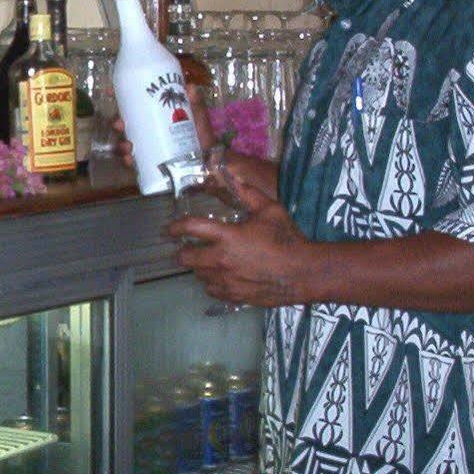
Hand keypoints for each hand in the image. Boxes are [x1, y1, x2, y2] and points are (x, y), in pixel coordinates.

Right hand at [113, 85, 214, 173]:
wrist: (210, 161)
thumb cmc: (203, 136)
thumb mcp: (199, 116)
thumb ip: (196, 102)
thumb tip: (190, 86)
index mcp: (156, 114)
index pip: (135, 104)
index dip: (121, 98)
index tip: (110, 92)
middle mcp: (149, 129)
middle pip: (126, 123)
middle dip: (118, 123)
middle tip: (118, 123)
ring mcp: (149, 146)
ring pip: (127, 142)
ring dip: (122, 143)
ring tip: (127, 145)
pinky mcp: (151, 162)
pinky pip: (135, 161)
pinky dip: (130, 161)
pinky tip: (130, 160)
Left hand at [169, 174, 313, 306]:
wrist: (304, 273)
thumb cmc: (287, 239)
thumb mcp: (270, 210)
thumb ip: (248, 193)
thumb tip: (232, 177)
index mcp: (228, 237)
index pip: (191, 228)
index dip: (176, 227)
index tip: (170, 228)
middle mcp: (221, 260)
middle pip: (187, 258)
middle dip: (183, 251)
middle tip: (185, 248)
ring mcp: (226, 281)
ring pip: (199, 275)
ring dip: (198, 267)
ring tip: (205, 261)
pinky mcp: (234, 296)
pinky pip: (212, 290)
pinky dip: (211, 283)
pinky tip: (219, 278)